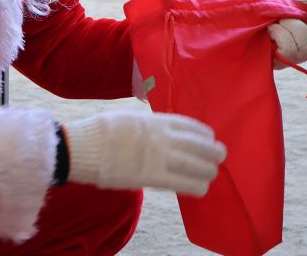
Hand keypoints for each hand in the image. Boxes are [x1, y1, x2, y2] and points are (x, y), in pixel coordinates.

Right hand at [64, 111, 225, 196]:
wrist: (86, 146)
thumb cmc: (103, 132)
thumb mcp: (130, 118)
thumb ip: (148, 125)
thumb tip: (157, 131)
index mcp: (156, 120)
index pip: (188, 125)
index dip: (202, 132)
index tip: (210, 137)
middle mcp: (162, 137)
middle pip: (197, 144)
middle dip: (212, 150)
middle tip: (220, 155)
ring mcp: (158, 157)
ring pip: (194, 164)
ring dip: (207, 169)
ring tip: (213, 173)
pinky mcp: (151, 177)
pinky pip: (180, 183)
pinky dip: (194, 185)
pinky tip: (201, 188)